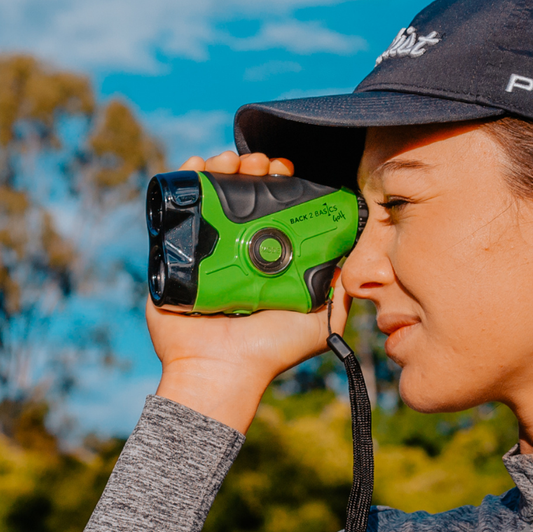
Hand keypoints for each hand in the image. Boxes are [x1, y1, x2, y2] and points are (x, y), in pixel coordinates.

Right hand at [149, 151, 350, 431]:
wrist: (222, 369)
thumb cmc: (271, 350)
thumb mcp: (322, 321)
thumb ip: (341, 292)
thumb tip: (358, 257)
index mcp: (269, 257)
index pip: (277, 206)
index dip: (282, 183)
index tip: (288, 171)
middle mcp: (238, 249)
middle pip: (245, 193)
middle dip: (254, 168)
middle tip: (262, 166)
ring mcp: (206, 248)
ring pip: (213, 193)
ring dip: (223, 166)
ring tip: (231, 162)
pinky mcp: (174, 251)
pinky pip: (177, 207)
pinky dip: (185, 178)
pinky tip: (196, 165)